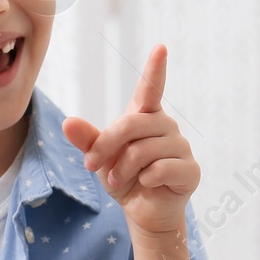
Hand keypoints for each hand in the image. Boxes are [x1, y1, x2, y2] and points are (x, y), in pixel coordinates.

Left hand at [63, 45, 200, 240]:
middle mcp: (165, 126)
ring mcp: (181, 147)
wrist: (142, 211)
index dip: (156, 68)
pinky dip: (146, 179)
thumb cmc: (124, 177)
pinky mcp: (190, 170)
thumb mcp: (100, 158)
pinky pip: (162, 168)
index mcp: (145, 117)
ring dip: (122, 169)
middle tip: (91, 165)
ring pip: (144, 150)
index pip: (151, 89)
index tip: (161, 48)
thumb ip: (87, 140)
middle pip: (131, 124)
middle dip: (106, 146)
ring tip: (117, 179)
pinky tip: (146, 184)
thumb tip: (68, 123)